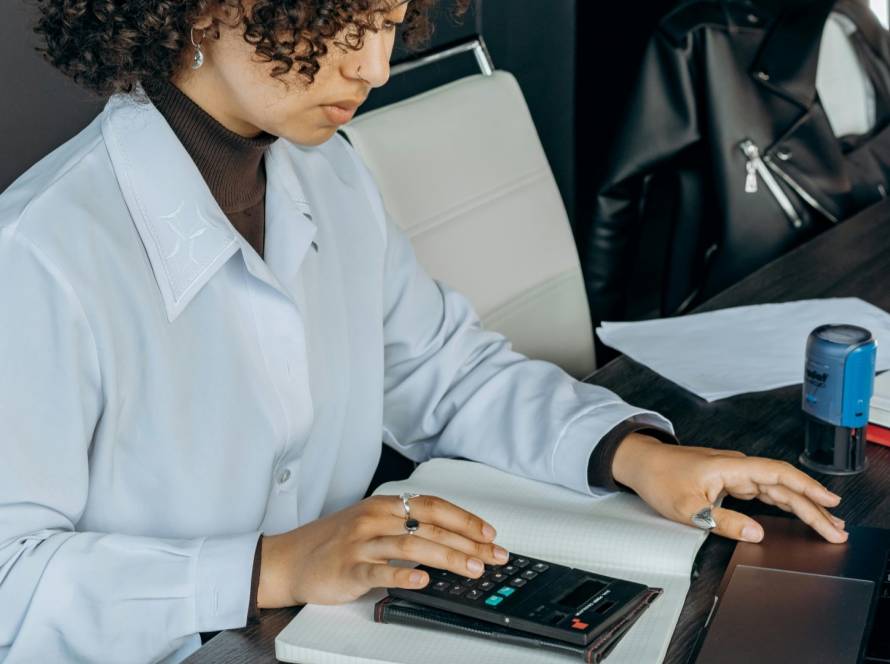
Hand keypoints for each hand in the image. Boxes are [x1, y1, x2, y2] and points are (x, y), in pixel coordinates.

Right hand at [257, 494, 507, 607]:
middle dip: (468, 542)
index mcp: (384, 505)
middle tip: (493, 556)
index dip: (465, 518)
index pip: (433, 506)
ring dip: (447, 557)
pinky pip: (379, 572)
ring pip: (411, 546)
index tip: (490, 533)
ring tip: (472, 568)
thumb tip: (450, 540)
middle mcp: (375, 519)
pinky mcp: (348, 569)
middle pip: (430, 526)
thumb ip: (405, 527)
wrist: (289, 559)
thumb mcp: (371, 524)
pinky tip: (423, 580)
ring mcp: (361, 543)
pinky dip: (404, 575)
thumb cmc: (334, 543)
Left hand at [611, 433, 847, 543]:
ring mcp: (733, 472)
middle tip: (836, 529)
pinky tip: (796, 511)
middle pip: (784, 485)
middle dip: (813, 506)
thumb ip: (723, 521)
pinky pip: (763, 490)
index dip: (807, 488)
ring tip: (825, 523)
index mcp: (730, 468)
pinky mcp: (729, 479)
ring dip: (801, 505)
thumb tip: (755, 533)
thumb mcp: (687, 508)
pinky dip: (782, 501)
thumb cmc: (659, 478)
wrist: (640, 463)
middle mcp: (736, 467)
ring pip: (776, 488)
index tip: (830, 503)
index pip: (779, 474)